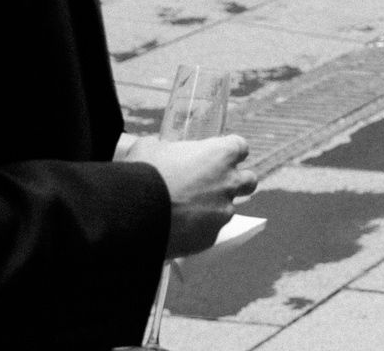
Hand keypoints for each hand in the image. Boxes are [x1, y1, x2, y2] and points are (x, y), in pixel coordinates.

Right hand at [120, 134, 257, 257]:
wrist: (134, 214)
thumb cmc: (145, 173)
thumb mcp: (150, 147)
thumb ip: (164, 147)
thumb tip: (157, 148)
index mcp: (221, 154)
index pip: (240, 147)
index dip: (228, 152)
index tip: (215, 156)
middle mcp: (229, 183)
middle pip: (249, 181)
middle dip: (236, 182)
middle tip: (213, 184)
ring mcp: (223, 212)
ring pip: (227, 209)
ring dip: (212, 208)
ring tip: (184, 211)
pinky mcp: (211, 237)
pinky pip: (209, 231)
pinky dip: (197, 230)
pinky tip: (177, 228)